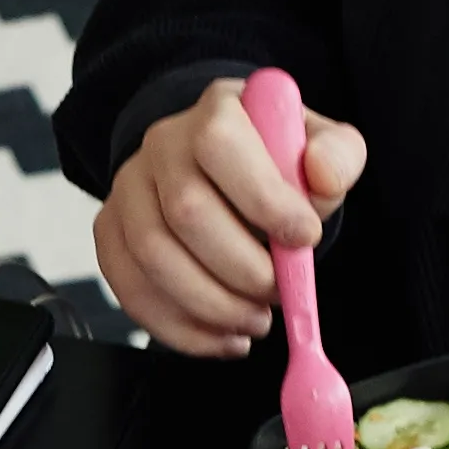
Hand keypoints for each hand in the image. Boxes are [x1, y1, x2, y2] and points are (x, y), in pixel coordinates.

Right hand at [88, 79, 365, 359]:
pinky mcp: (111, 232)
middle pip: (186, 212)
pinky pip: (130, 289)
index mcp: (216, 111)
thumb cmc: (277, 160)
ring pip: (153, 257)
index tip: (306, 239)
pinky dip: (180, 328)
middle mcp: (162, 144)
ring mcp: (129, 189)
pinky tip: (222, 338)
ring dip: (212, 305)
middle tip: (279, 292)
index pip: (222, 145)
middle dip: (242, 269)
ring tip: (255, 320)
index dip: (264, 200)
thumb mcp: (323, 145)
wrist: (225, 168)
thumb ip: (337, 156)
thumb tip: (323, 176)